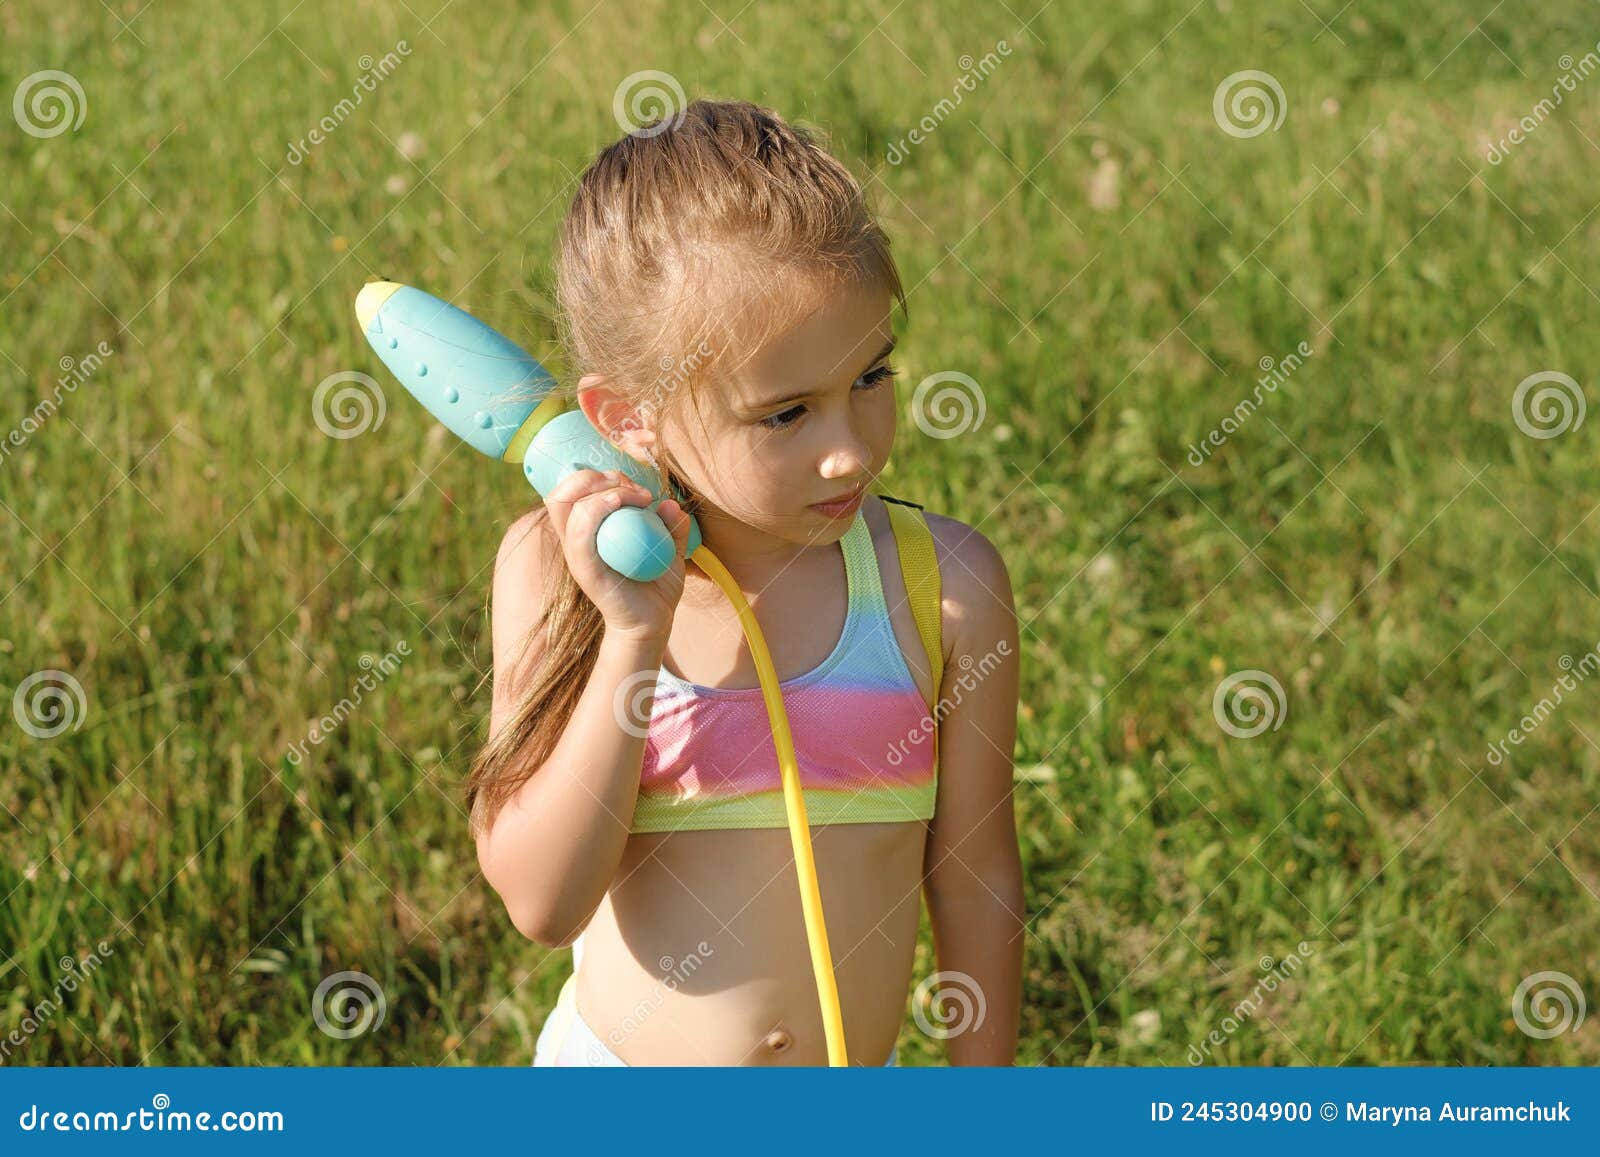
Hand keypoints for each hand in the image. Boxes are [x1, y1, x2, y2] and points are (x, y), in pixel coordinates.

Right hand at [542, 468, 691, 643]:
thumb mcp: (669, 550)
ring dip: (600, 489)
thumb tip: (669, 503)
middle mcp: (576, 540)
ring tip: (635, 495)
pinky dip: (596, 510)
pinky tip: (620, 502)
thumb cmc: (656, 585)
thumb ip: (672, 526)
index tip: (632, 483)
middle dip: (594, 476)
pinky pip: (579, 534)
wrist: (653, 623)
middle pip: (561, 492)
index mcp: (587, 532)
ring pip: (566, 505)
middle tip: (631, 486)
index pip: (568, 492)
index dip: (594, 475)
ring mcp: (578, 555)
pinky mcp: (586, 570)